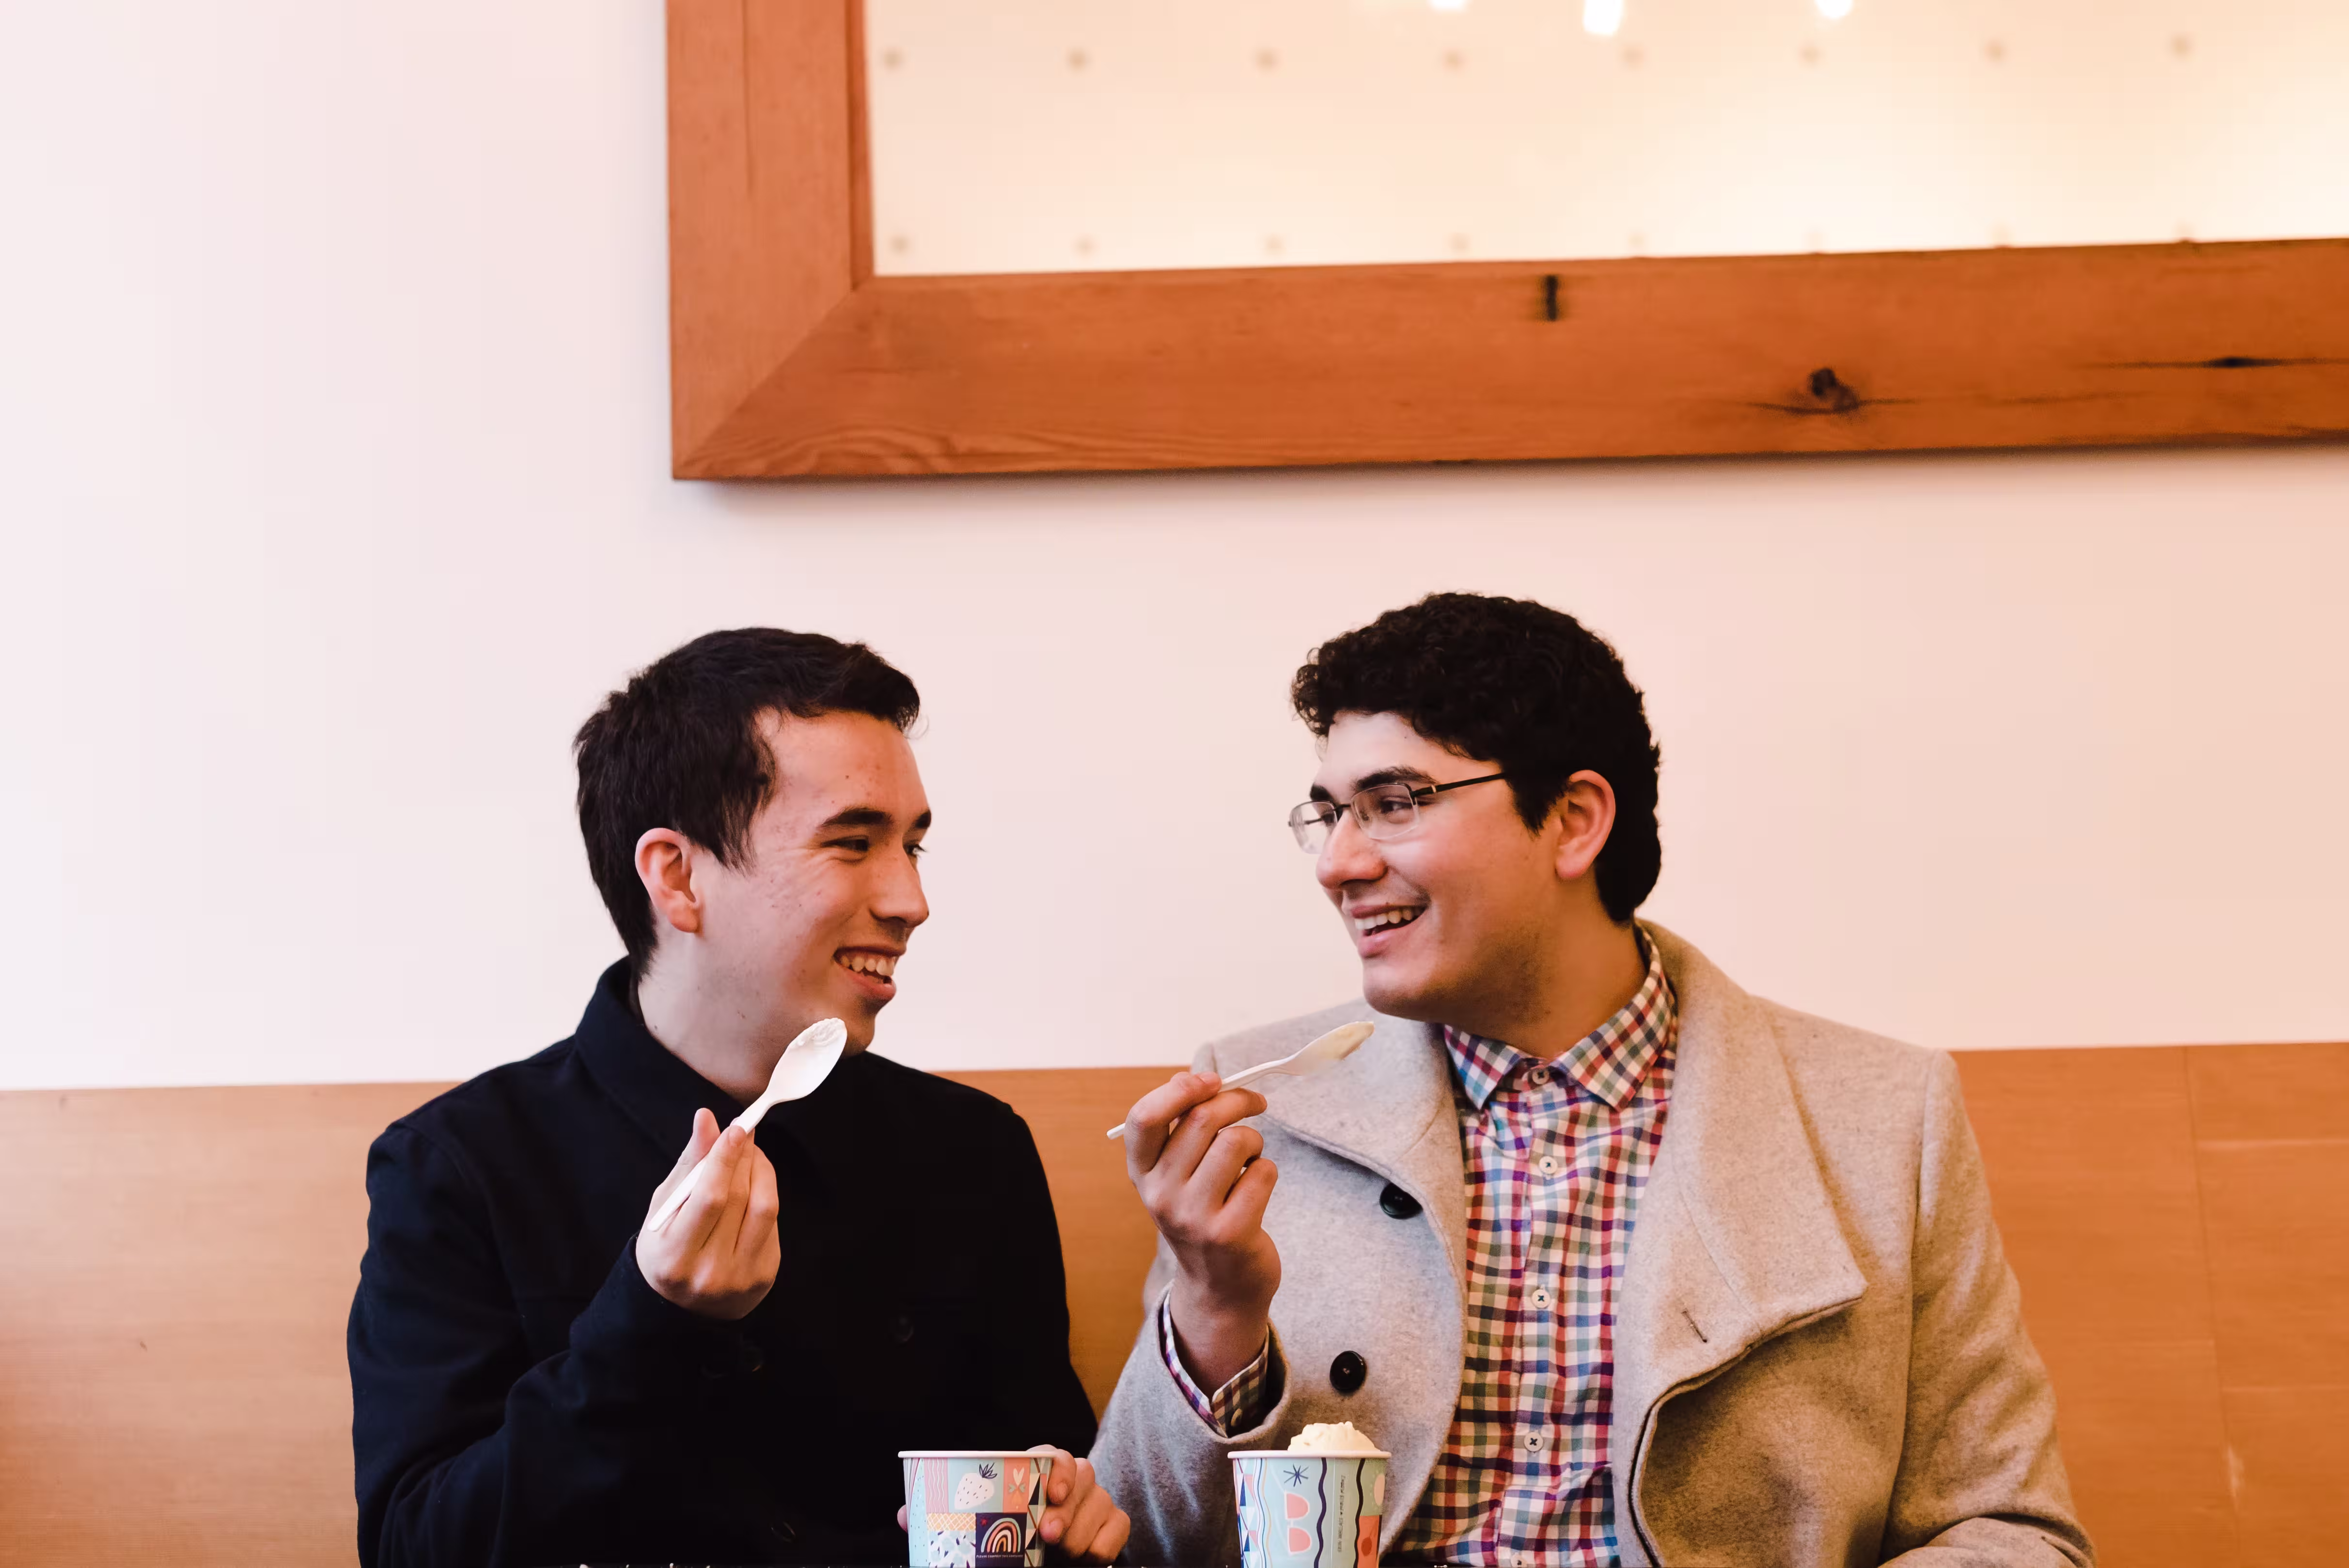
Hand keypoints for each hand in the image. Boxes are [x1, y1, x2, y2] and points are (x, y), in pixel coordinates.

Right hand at [635, 1108, 779, 1319]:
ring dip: (761, 1170)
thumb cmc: (666, 1247)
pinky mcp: (765, 1276)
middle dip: (744, 1157)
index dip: (725, 1159)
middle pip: (739, 1199)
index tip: (735, 1128)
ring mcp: (741, 1277)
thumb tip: (706, 1118)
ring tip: (750, 1153)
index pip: (709, 1199)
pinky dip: (766, 1194)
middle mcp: (710, 1272)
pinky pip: (773, 1223)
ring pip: (765, 1208)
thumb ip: (688, 1164)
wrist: (680, 1307)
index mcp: (674, 1257)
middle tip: (743, 1131)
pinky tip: (754, 1184)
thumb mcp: (665, 1208)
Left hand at [893, 1450, 1128, 1564]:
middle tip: (1050, 1536)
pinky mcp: (1112, 1525)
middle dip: (1070, 1508)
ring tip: (1064, 1556)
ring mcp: (1095, 1502)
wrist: (1040, 1561)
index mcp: (1038, 1472)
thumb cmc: (1006, 1539)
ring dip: (1084, 1532)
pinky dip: (1105, 1544)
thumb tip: (904, 1515)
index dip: (1056, 1468)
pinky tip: (1087, 1561)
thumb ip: (947, 1521)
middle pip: (1084, 1475)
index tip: (1051, 1493)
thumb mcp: (976, 1529)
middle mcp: (1071, 1482)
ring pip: (1104, 1502)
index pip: (1053, 1454)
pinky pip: (1120, 1526)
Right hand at [1121, 1070, 1279, 1388]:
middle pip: (1201, 1118)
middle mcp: (1160, 1194)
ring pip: (1236, 1141)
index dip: (1179, 1089)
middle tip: (1255, 1104)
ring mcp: (1194, 1216)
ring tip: (1250, 1159)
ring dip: (1255, 1140)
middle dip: (1237, 1101)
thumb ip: (1179, 1129)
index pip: (1143, 1117)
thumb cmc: (1203, 1214)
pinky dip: (1267, 1171)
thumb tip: (1194, 1078)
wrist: (1220, 1288)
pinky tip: (1256, 1190)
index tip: (1210, 1081)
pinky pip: (1263, 1172)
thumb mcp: (1176, 1175)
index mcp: (1142, 1173)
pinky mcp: (1230, 1233)